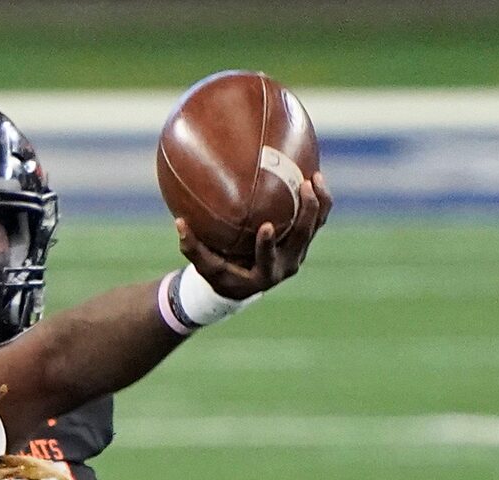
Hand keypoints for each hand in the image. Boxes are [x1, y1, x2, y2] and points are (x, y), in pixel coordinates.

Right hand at [176, 171, 331, 300]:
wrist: (243, 284)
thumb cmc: (221, 274)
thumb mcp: (206, 266)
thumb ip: (193, 248)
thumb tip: (178, 222)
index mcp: (263, 274)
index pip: (267, 260)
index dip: (268, 245)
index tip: (266, 226)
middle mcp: (285, 266)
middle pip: (301, 239)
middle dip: (306, 214)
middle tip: (303, 188)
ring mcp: (297, 254)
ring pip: (314, 228)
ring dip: (318, 204)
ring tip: (315, 177)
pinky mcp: (302, 242)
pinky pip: (316, 220)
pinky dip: (319, 201)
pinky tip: (315, 176)